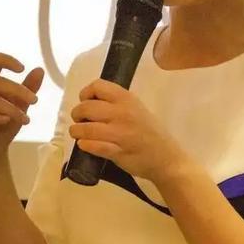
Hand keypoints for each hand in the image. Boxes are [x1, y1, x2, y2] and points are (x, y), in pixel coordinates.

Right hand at [0, 52, 43, 165]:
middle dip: (19, 91)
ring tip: (26, 120)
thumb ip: (29, 87)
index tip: (22, 69)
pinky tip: (8, 122)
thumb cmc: (4, 122)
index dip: (7, 60)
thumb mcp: (21, 104)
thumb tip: (39, 69)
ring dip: (13, 110)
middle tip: (35, 101)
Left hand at [69, 79, 188, 183]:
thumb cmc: (150, 132)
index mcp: (127, 99)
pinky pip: (93, 146)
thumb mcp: (137, 109)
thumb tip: (91, 101)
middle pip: (87, 107)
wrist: (166, 157)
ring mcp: (120, 133)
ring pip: (86, 128)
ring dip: (76, 131)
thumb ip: (116, 103)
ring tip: (77, 134)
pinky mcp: (118, 151)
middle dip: (77, 114)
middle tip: (79, 120)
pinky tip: (84, 145)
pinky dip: (85, 145)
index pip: (97, 86)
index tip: (85, 101)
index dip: (86, 93)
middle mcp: (123, 113)